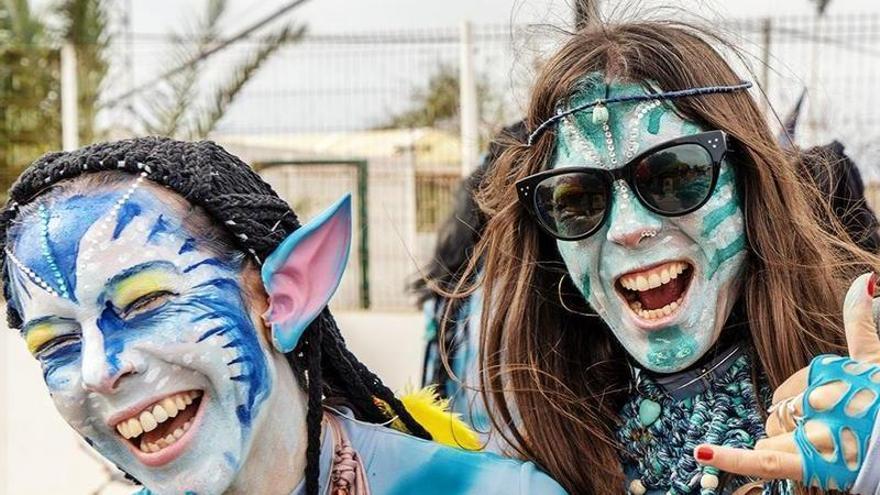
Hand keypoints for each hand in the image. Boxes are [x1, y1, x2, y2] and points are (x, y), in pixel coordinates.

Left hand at [693, 272, 879, 490]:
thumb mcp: (877, 359)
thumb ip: (861, 322)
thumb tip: (866, 280)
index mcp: (831, 374)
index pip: (790, 388)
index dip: (796, 401)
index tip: (815, 410)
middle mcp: (820, 402)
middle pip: (780, 414)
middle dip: (793, 425)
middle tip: (824, 435)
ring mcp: (816, 433)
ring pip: (773, 436)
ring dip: (783, 444)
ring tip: (815, 451)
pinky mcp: (810, 464)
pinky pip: (764, 463)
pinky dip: (731, 459)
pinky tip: (703, 452)